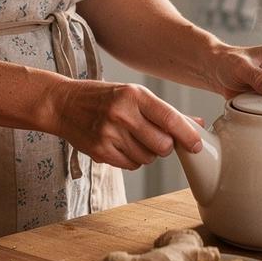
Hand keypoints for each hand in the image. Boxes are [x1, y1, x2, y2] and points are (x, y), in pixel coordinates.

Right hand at [51, 79, 203, 169]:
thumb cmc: (103, 97)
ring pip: (148, 158)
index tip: (197, 145)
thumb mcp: (133, 94)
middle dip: (164, 146)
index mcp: (134, 95)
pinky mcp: (101, 152)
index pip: (170, 118)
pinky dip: (132, 159)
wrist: (63, 104)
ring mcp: (110, 134)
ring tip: (132, 138)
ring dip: (147, 153)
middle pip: (163, 145)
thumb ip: (165, 112)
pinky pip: (131, 165)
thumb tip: (197, 124)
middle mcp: (123, 113)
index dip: (188, 135)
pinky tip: (121, 145)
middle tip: (154, 137)